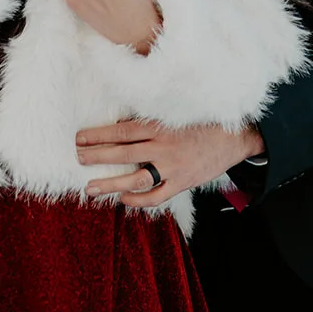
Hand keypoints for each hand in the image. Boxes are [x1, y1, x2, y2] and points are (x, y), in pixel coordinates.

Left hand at [75, 119, 265, 208]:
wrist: (235, 135)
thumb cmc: (204, 119)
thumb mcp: (177, 111)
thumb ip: (153, 117)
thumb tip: (124, 122)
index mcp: (161, 125)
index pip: (122, 131)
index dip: (99, 135)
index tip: (80, 138)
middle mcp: (163, 146)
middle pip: (123, 152)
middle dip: (97, 155)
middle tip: (77, 157)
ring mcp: (172, 167)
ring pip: (134, 178)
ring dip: (110, 183)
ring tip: (90, 187)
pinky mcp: (182, 183)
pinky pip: (155, 196)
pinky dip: (137, 200)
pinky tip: (122, 199)